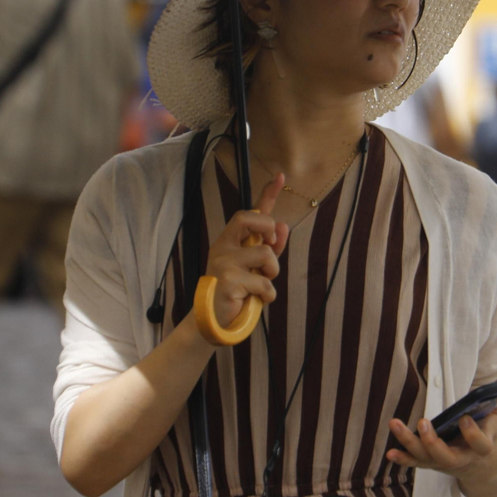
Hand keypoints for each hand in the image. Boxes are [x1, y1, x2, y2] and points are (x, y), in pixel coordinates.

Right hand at [204, 173, 289, 327]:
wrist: (214, 321)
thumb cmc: (237, 291)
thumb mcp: (256, 267)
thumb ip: (269, 247)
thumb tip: (282, 225)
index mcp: (230, 240)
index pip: (249, 212)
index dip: (267, 194)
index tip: (281, 176)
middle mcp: (224, 246)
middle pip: (251, 219)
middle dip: (268, 230)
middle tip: (269, 250)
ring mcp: (224, 262)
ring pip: (266, 255)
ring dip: (272, 273)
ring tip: (261, 286)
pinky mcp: (228, 280)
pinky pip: (265, 282)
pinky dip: (268, 295)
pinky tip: (256, 300)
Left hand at [386, 386, 496, 483]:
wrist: (489, 468)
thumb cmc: (491, 434)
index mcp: (483, 448)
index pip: (480, 444)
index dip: (472, 434)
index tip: (465, 419)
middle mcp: (463, 459)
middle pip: (447, 457)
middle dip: (433, 442)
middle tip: (424, 422)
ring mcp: (446, 464)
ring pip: (426, 458)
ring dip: (409, 443)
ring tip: (395, 423)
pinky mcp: (433, 464)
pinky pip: (416, 463)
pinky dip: (403, 459)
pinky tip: (390, 452)